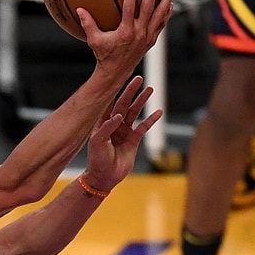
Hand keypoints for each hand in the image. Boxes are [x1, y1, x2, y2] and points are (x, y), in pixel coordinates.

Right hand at [79, 0, 174, 79]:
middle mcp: (139, 34)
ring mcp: (147, 37)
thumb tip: (80, 10)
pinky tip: (169, 3)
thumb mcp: (94, 40)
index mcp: (125, 32)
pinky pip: (162, 24)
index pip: (129, 9)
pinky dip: (167, 13)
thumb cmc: (104, 56)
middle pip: (149, 8)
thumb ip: (88, 24)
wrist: (116, 72)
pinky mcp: (151, 40)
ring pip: (160, 15)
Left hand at [83, 76, 162, 190]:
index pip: (109, 103)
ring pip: (134, 112)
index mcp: (102, 123)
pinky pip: (144, 127)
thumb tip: (118, 115)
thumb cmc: (96, 160)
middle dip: (131, 91)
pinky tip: (158, 111)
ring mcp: (124, 132)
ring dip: (141, 101)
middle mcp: (113, 125)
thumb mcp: (98, 142)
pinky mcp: (133, 140)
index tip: (119, 78)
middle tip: (138, 79)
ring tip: (149, 89)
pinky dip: (151, 119)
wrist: (104, 177)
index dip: (114, 91)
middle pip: (123, 104)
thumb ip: (107, 127)